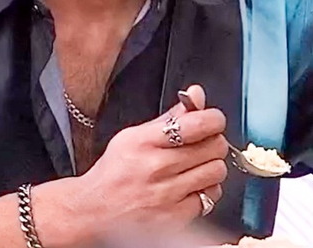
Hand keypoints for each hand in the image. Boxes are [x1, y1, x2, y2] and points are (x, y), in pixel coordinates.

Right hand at [77, 85, 226, 235]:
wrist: (96, 210)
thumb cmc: (115, 172)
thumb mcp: (134, 136)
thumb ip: (170, 116)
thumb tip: (196, 95)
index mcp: (145, 141)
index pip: (195, 124)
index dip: (213, 119)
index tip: (213, 119)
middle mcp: (156, 167)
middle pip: (212, 146)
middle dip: (214, 141)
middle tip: (205, 142)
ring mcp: (167, 194)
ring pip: (216, 171)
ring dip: (212, 165)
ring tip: (198, 165)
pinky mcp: (175, 217)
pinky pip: (210, 197)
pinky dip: (207, 189)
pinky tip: (192, 185)